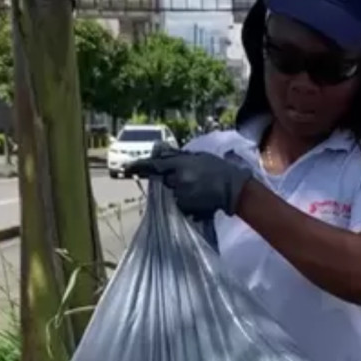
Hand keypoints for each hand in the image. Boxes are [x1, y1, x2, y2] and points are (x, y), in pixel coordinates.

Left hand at [127, 143, 254, 219]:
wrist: (234, 189)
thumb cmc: (219, 169)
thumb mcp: (199, 157)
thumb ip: (179, 156)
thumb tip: (161, 151)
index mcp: (181, 166)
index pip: (155, 166)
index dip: (139, 166)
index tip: (126, 167)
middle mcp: (178, 181)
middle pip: (166, 181)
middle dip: (173, 179)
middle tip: (191, 177)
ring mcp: (182, 197)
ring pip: (173, 193)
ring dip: (180, 190)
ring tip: (198, 187)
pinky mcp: (187, 209)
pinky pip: (181, 204)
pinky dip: (186, 201)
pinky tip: (200, 196)